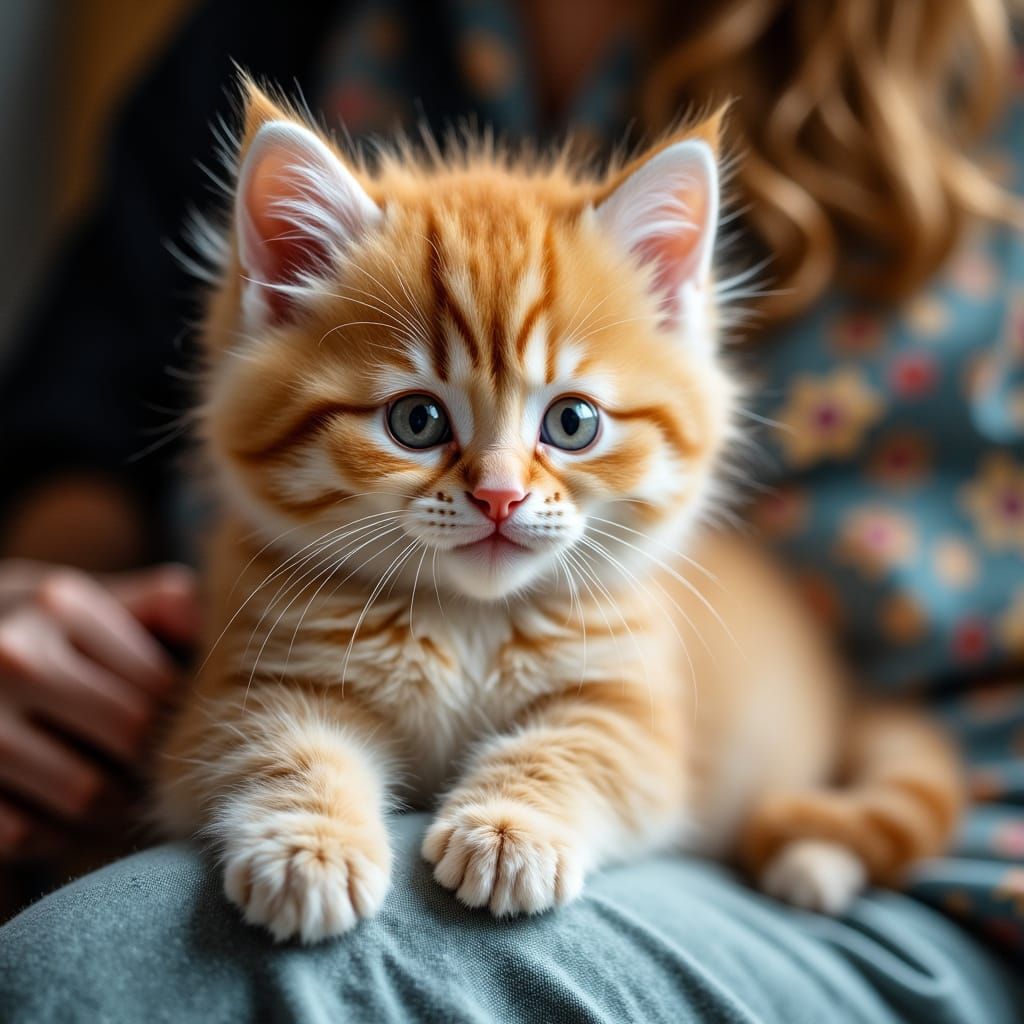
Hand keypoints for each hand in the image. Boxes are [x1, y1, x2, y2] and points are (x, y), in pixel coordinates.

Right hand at [0, 560, 198, 858]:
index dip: (182, 716)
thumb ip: (155, 602)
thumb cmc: (28, 630)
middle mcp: (15, 657)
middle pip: (131, 735)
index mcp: (59, 606)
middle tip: (162, 773)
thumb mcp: (78, 600)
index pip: (159, 681)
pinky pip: (26, 833)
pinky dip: (55, 835)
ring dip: (114, 807)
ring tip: (121, 797)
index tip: (184, 730)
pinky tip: (60, 815)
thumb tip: (208, 627)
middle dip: (154, 762)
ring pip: (86, 793)